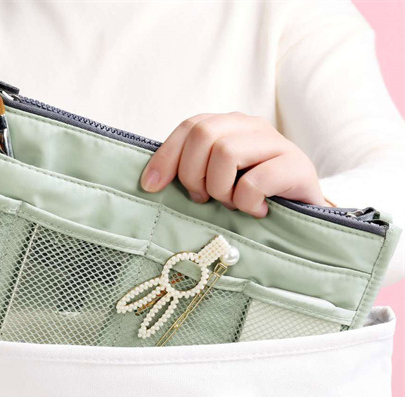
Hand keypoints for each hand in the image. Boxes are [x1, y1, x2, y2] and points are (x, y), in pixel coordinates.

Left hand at [140, 112, 328, 216]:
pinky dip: (247, 203)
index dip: (165, 156)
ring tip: (234, 204)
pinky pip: (254, 182)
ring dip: (221, 189)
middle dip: (193, 175)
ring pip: (226, 153)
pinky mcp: (297, 165)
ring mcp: (276, 143)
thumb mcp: (216, 182)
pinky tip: (256, 210)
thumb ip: (192, 171)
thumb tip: (150, 182)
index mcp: (229, 126)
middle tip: (205, 199)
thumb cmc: (252, 198)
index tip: (150, 186)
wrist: (303, 213)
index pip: (189, 127)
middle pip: (203, 136)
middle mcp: (252, 126)